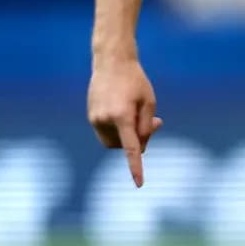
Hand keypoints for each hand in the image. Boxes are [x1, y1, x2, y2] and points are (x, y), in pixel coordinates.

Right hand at [88, 57, 163, 186]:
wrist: (111, 61)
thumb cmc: (135, 81)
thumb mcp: (149, 101)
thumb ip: (146, 126)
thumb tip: (139, 147)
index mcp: (122, 117)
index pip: (131, 149)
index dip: (136, 167)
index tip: (139, 183)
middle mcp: (104, 120)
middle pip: (124, 145)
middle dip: (139, 140)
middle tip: (154, 123)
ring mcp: (94, 119)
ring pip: (114, 142)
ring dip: (127, 135)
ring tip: (139, 115)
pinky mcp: (90, 116)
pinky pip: (107, 132)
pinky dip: (118, 129)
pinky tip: (126, 111)